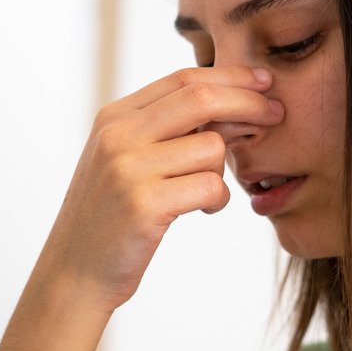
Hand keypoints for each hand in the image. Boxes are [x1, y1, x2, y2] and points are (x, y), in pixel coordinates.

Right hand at [34, 66, 283, 311]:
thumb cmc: (110, 219)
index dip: (231, 77)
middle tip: (276, 114)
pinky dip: (218, 198)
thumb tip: (231, 104)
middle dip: (249, 102)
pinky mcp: (143, 205)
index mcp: (114, 118)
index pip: (183, 80)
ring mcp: (128, 169)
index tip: (264, 83)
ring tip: (207, 191)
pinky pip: (210, 186)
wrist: (74, 273)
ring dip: (224, 170)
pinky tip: (204, 209)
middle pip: (202, 98)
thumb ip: (162, 131)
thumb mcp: (124, 161)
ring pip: (211, 147)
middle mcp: (117, 136)